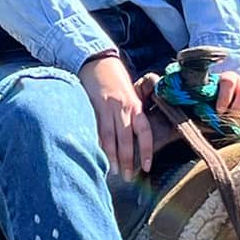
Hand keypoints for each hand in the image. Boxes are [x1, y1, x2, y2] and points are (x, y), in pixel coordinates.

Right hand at [78, 52, 152, 180]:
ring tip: (111, 171)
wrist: (97, 62)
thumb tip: (139, 135)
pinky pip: (95, 130)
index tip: (147, 167)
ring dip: (111, 156)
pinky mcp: (92, 108)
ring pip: (109, 137)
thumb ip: (135, 112)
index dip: (146, 150)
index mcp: (135, 105)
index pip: (144, 132)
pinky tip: (96, 155)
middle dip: (127, 160)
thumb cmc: (115, 80)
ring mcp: (106, 108)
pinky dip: (96, 144)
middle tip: (126, 177)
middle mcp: (123, 108)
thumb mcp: (130, 93)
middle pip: (125, 139)